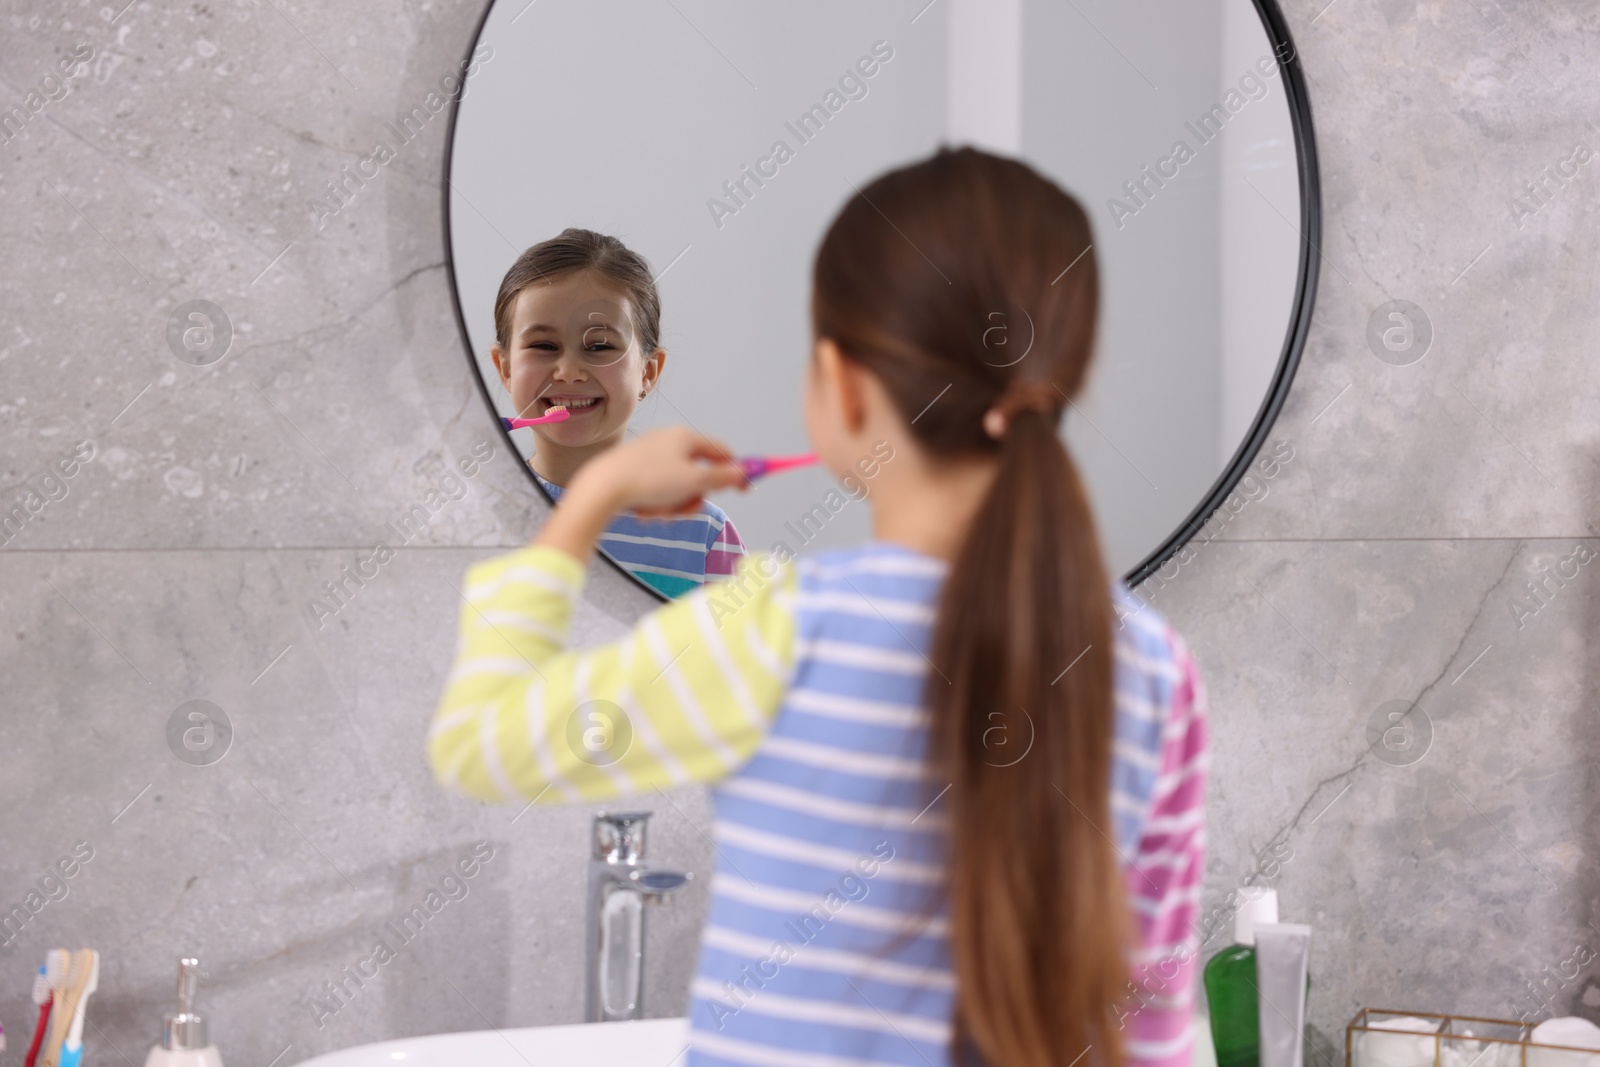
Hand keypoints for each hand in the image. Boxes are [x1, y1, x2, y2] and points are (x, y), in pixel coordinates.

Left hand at [534, 426, 746, 559]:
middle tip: (687, 509)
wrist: (603, 487)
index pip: (721, 450)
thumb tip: (742, 473)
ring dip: (674, 505)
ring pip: (677, 487)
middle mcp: (668, 441)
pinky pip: (657, 491)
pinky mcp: (634, 471)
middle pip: (698, 474)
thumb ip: (722, 478)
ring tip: (660, 512)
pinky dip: (656, 504)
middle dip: (694, 497)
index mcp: (685, 437)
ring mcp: (650, 456)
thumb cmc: (649, 480)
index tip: (744, 490)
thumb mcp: (693, 482)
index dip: (735, 471)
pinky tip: (643, 510)